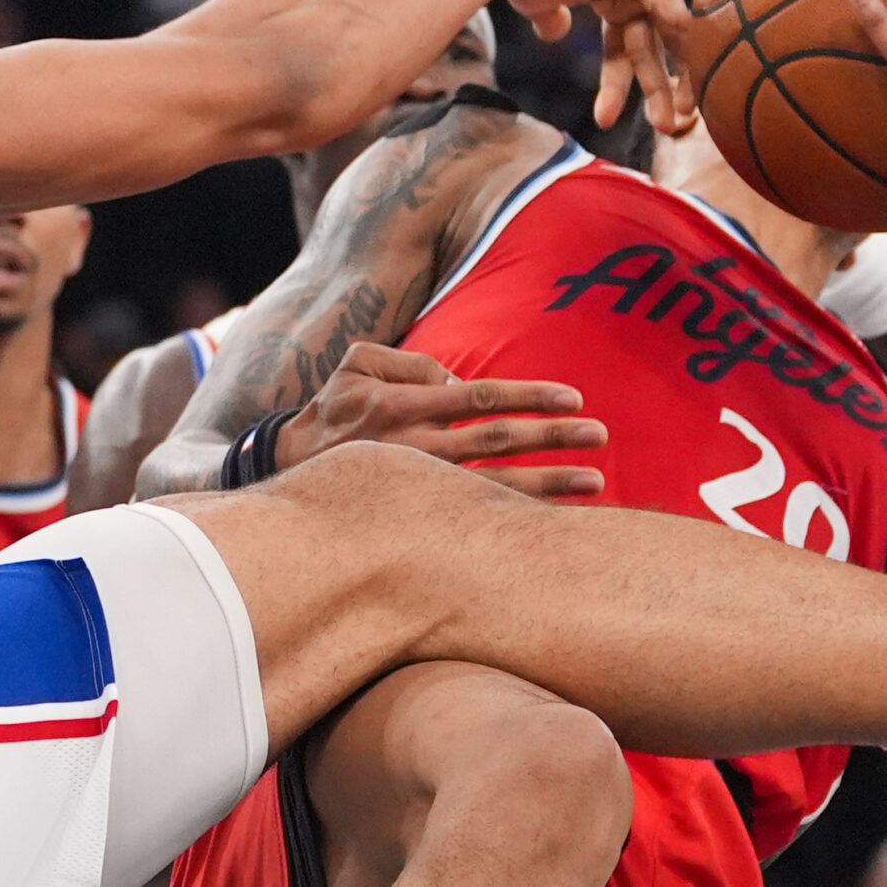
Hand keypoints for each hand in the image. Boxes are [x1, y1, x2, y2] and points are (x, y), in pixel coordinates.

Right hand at [275, 342, 607, 498]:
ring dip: (548, 485)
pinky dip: (517, 519)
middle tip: (598, 435)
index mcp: (401, 407)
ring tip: (596, 483)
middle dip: (551, 438)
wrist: (287, 470)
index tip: (573, 399)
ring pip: (492, 488)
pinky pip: (476, 519)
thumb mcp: (357, 366)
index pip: (478, 397)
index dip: (529, 397)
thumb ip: (412, 363)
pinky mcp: (418, 517)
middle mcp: (413, 450)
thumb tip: (457, 382)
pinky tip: (553, 523)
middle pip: (496, 442)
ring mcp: (416, 490)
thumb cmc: (335, 410)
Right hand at [494, 0, 697, 133]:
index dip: (623, 81)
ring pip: (665, 30)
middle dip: (657, 87)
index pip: (625, 43)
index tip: (610, 118)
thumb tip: (556, 32)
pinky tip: (680, 77)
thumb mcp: (539, 5)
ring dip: (669, 78)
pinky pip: (668, 4)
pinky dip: (674, 37)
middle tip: (666, 127)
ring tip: (669, 120)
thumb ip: (552, 18)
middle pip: (651, 42)